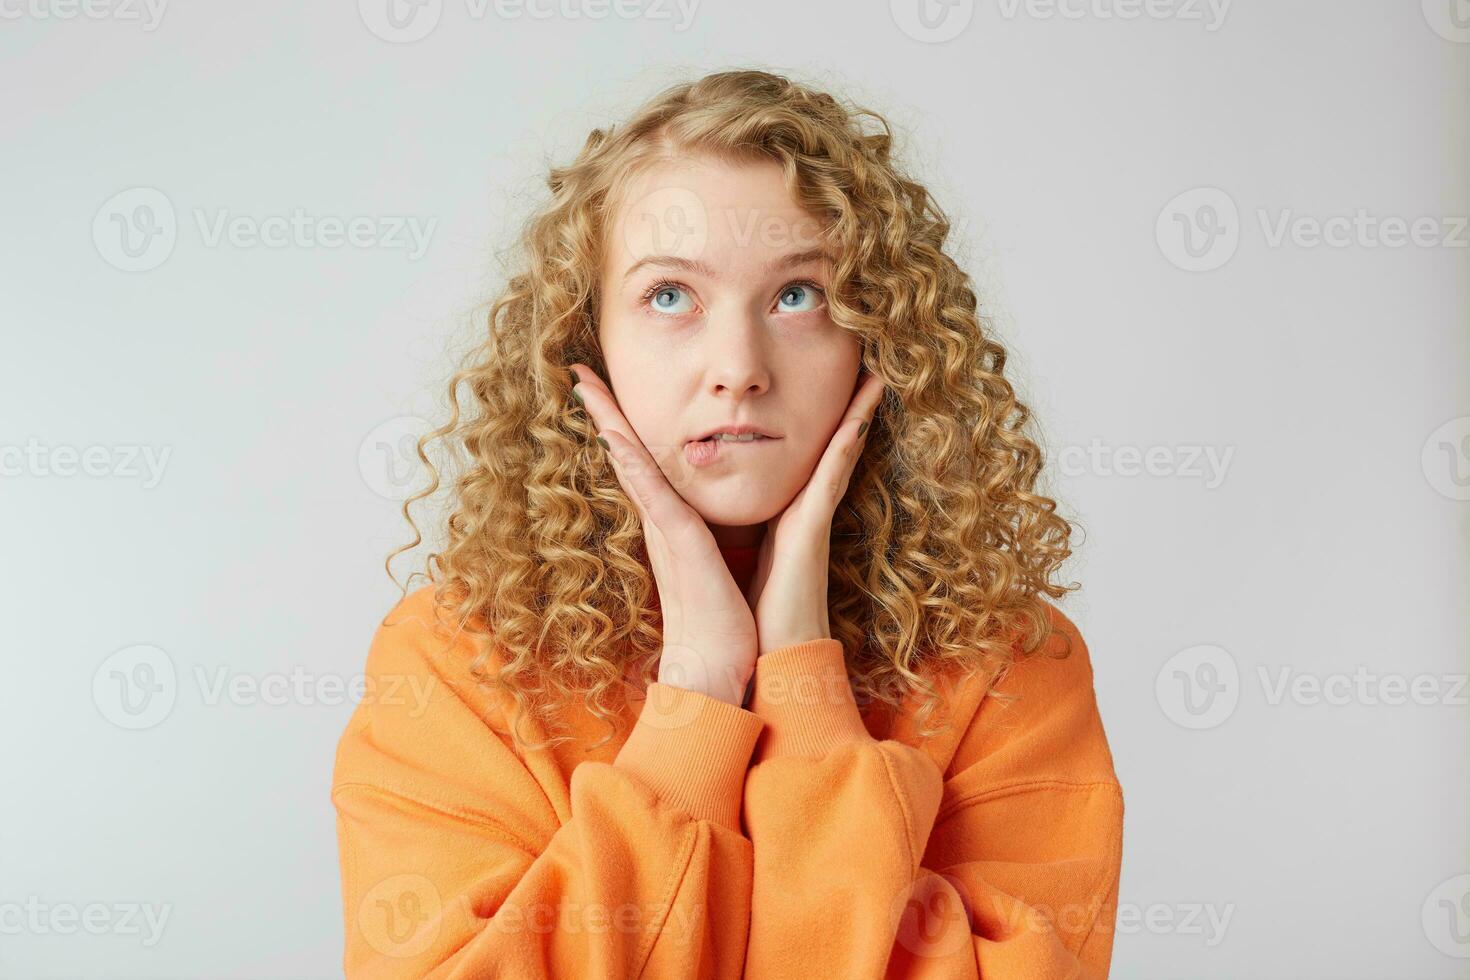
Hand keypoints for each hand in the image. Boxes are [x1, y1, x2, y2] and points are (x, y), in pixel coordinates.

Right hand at [568, 363, 757, 706]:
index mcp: (673, 527)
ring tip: (590, 385)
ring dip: (611, 424)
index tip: (606, 394)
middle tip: (582, 372)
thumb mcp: (716, 569)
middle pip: (627, 456)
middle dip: (605, 413)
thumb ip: (707, 544)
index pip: (644, 467)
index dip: (624, 429)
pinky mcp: (680, 545)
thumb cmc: (721, 625)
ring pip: (632, 466)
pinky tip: (618, 437)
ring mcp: (666, 533)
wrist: (716, 671)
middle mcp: (662, 524)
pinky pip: (653, 495)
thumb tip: (710, 531)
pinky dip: (634, 464)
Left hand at [747, 371, 885, 655]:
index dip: (816, 423)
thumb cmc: (755, 618)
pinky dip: (846, 447)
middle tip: (863, 366)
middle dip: (847, 409)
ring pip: (837, 454)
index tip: (826, 387)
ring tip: (872, 376)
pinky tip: (857, 418)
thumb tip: (722, 519)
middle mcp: (804, 512)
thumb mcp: (741, 560)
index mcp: (784, 517)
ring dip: (856, 415)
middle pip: (828, 448)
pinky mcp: (812, 531)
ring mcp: (812, 520)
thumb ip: (739, 535)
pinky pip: (832, 479)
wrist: (767, 660)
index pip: (802, 460)